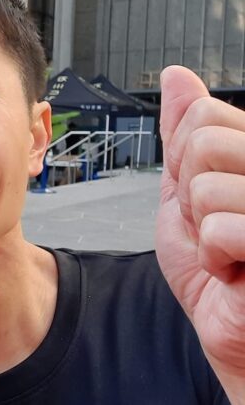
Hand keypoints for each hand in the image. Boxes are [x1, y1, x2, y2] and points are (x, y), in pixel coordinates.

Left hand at [156, 65, 244, 401]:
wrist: (239, 337)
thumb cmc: (222, 274)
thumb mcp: (188, 195)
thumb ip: (185, 136)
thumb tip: (178, 78)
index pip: (203, 117)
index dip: (185, 164)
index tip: (205, 201)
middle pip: (205, 143)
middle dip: (190, 195)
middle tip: (216, 228)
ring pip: (209, 186)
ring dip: (203, 231)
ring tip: (230, 252)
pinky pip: (222, 228)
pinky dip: (216, 258)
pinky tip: (238, 273)